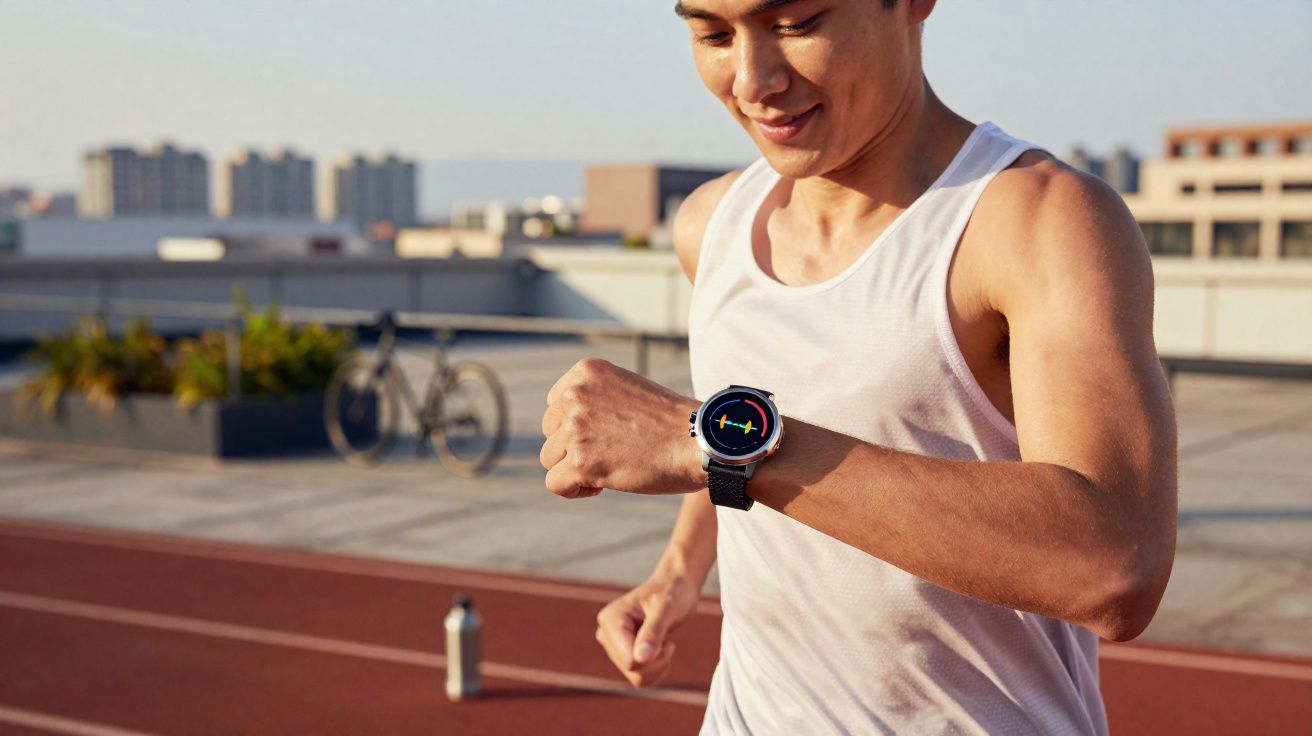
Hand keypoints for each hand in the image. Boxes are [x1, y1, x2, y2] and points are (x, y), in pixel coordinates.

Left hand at [540, 358, 702, 498]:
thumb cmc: (672, 422)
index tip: (607, 434)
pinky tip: (602, 486)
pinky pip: (555, 484)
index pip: (555, 405)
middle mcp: (575, 394)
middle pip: (550, 432)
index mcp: (586, 371)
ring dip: (576, 469)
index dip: (577, 426)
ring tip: (611, 468)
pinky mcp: (580, 461)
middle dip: (574, 447)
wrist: (699, 441)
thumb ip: (594, 399)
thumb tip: (566, 425)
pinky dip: (575, 490)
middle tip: (613, 453)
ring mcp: (575, 427)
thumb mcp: (627, 391)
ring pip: (550, 459)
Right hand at [595, 573, 699, 687]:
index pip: (629, 660)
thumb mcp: (666, 609)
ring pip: (636, 678)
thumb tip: (640, 659)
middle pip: (632, 670)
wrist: (676, 587)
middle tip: (668, 642)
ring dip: (658, 666)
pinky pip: (640, 678)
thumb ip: (653, 632)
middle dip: (657, 661)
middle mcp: (606, 634)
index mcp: (610, 620)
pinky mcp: (622, 653)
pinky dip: (656, 669)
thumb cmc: (672, 593)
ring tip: (664, 643)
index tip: (669, 641)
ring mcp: (613, 645)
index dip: (654, 657)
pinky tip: (661, 649)